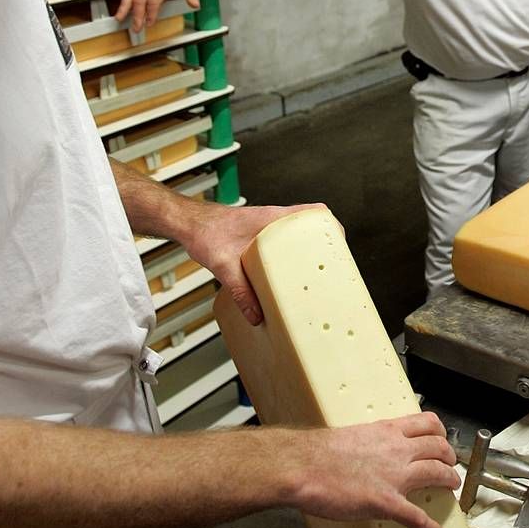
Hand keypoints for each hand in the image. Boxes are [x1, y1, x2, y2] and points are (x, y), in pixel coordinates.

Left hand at [180, 201, 324, 324]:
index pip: (314, 212)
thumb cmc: (205, 232)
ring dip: (308, 251)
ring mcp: (268, 229)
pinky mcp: (260, 238)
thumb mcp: (223, 265)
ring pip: (298, 236)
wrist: (188, 225)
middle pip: (311, 226)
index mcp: (273, 218)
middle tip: (332, 267)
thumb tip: (256, 315)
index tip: (340, 243)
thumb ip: (240, 291)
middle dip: (324, 244)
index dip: (332, 225)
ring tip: (314, 275)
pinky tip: (286, 277)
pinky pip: (284, 244)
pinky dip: (291, 257)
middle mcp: (274, 221)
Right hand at [292, 412, 460, 527]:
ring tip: (452, 487)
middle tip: (450, 464)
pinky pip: (416, 516)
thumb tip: (367, 449)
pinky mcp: (387, 502)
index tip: (441, 438)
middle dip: (449, 456)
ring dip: (449, 480)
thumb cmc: (318, 452)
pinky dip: (429, 527)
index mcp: (387, 431)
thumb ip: (368, 441)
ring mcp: (395, 476)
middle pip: (438, 447)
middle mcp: (397, 450)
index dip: (440, 432)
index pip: (426, 423)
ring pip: (436, 473)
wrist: (304, 466)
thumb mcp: (352, 435)